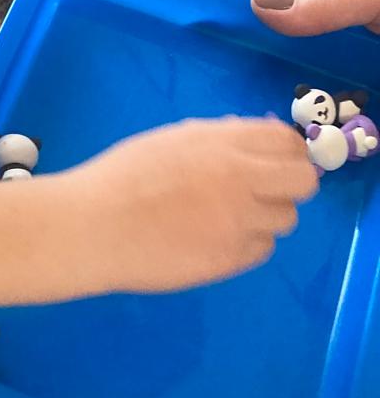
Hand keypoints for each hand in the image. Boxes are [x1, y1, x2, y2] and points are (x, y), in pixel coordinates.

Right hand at [69, 118, 315, 291]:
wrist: (93, 227)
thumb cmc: (120, 179)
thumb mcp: (169, 142)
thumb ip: (218, 139)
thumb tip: (255, 140)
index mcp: (222, 143)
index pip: (288, 141)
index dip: (287, 152)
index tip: (274, 163)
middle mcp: (241, 178)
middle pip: (304, 181)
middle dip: (291, 185)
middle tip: (265, 193)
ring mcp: (239, 221)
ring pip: (286, 219)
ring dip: (264, 217)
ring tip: (225, 219)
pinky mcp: (231, 258)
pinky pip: (261, 249)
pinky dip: (244, 244)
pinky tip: (211, 240)